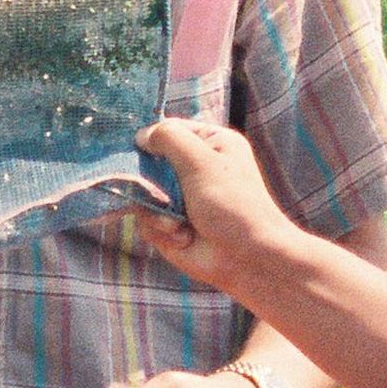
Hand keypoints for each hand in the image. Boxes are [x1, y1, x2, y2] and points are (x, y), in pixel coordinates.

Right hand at [134, 119, 310, 298]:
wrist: (247, 258)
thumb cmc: (232, 203)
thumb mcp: (201, 161)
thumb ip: (170, 139)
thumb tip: (141, 136)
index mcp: (210, 144)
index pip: (169, 129)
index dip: (151, 138)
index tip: (139, 150)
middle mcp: (194, 168)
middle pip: (149, 162)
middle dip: (150, 181)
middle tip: (160, 192)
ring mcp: (180, 198)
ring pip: (143, 194)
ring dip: (157, 211)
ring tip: (179, 224)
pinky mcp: (170, 225)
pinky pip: (146, 220)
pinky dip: (161, 229)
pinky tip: (183, 237)